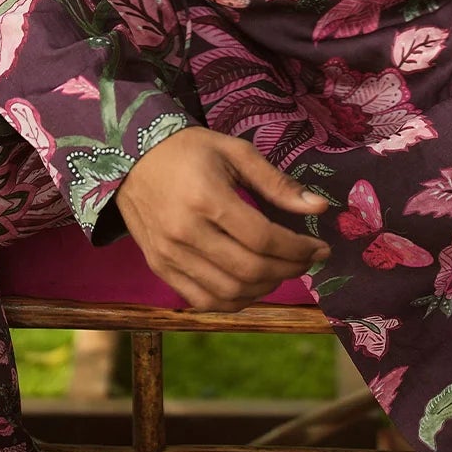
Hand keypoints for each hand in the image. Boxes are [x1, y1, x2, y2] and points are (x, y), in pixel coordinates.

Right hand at [114, 126, 331, 310]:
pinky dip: (233, 301)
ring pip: (228, 293)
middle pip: (249, 270)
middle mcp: (185, 233)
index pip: (263, 238)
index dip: (298, 248)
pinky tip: (251, 285)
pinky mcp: (159, 268)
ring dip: (265, 288)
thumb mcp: (235, 152)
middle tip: (307, 260)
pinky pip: (202, 300)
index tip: (320, 247)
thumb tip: (318, 208)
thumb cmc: (188, 150)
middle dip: (289, 269)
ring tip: (282, 271)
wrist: (131, 157)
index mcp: (207, 198)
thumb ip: (276, 182)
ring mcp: (169, 255)